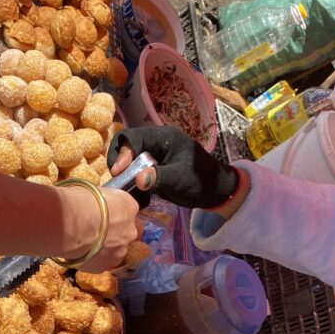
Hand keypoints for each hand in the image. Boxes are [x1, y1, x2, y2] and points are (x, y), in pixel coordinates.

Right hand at [83, 186, 139, 272]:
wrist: (70, 225)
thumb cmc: (79, 201)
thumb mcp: (96, 192)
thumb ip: (102, 202)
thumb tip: (96, 205)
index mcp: (129, 207)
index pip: (128, 210)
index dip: (115, 213)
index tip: (103, 215)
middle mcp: (130, 231)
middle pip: (126, 233)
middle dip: (114, 233)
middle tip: (96, 232)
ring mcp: (119, 251)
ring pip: (115, 251)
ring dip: (105, 249)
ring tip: (87, 245)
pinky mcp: (104, 267)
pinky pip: (100, 263)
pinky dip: (93, 259)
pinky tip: (80, 254)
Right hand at [107, 126, 239, 209]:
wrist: (215, 191)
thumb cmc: (201, 181)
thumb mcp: (180, 180)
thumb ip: (159, 178)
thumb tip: (137, 180)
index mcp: (163, 138)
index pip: (133, 137)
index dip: (123, 153)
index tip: (118, 172)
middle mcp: (154, 143)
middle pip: (126, 146)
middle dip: (120, 163)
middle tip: (119, 182)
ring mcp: (152, 155)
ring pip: (128, 160)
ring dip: (125, 175)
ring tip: (129, 192)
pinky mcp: (151, 168)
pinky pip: (134, 171)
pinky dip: (132, 183)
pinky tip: (139, 196)